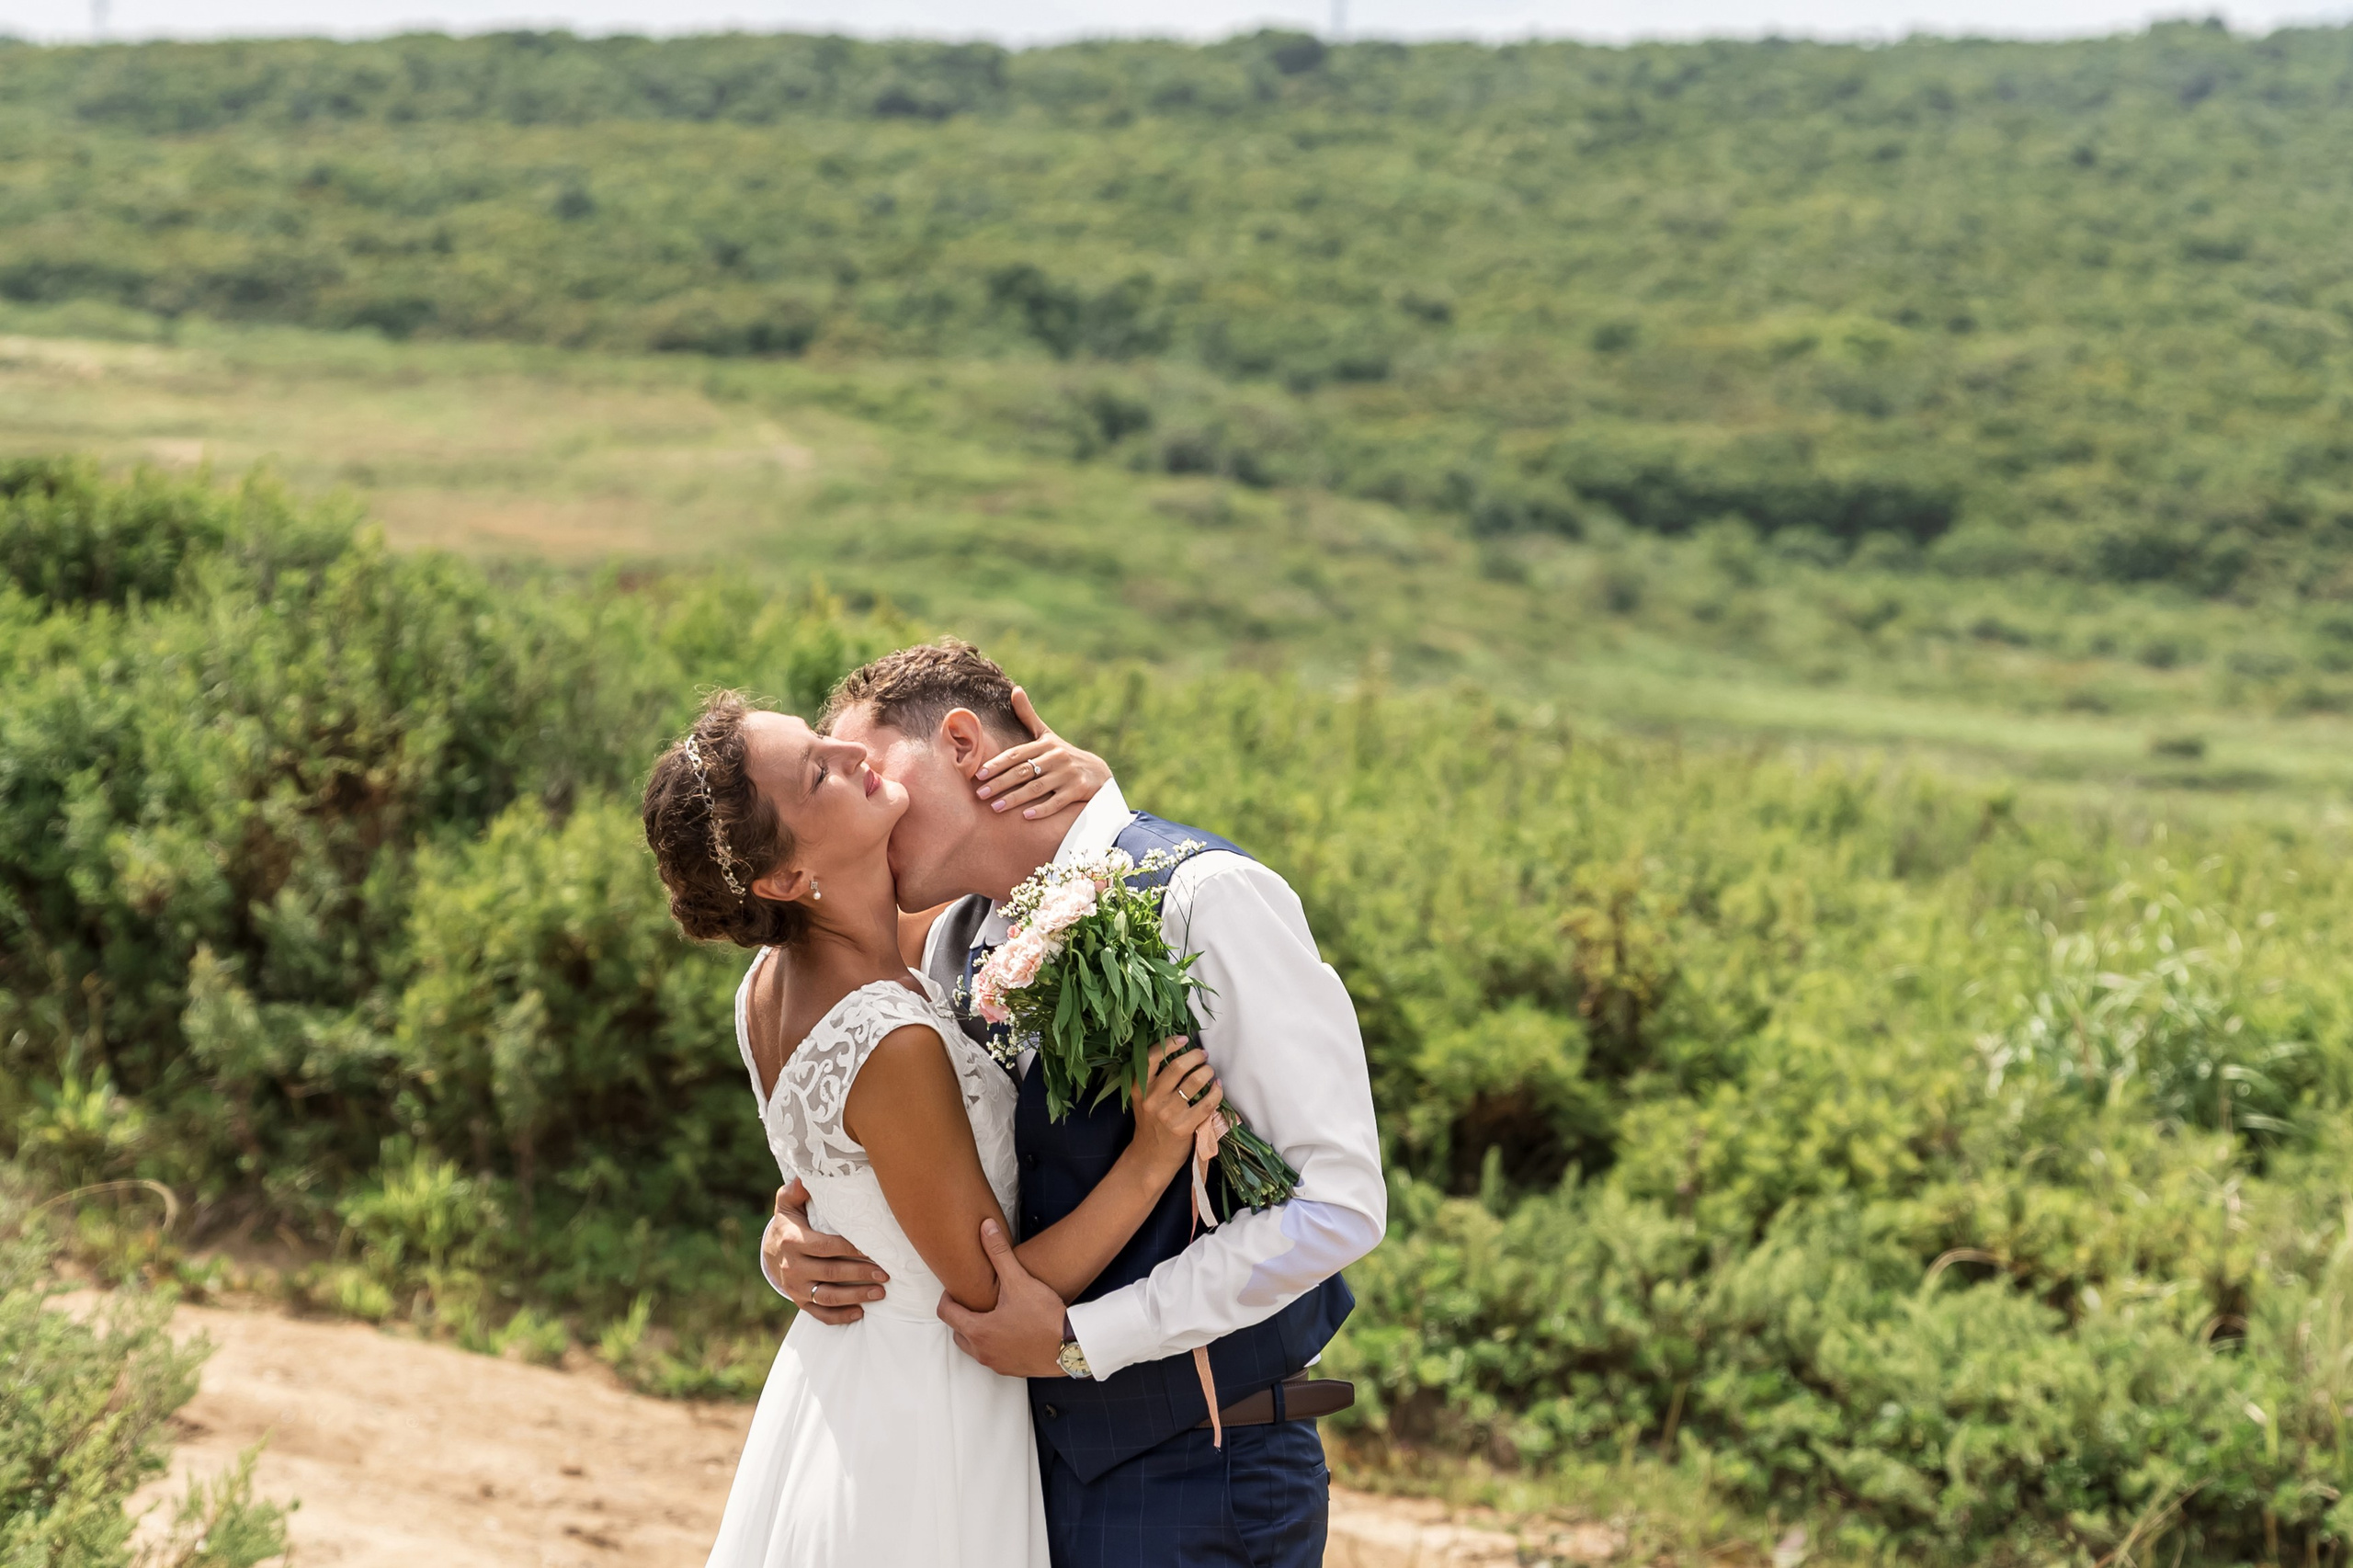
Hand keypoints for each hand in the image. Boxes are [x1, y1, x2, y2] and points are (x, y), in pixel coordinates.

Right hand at [764, 1179, 889, 1324]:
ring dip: (855, 1296)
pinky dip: (840, 1316)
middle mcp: (792, 1267)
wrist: (771, 1251)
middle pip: (830, 1273)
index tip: (874, 1249)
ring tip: (881, 1293)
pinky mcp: (800, 1301)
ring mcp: (796, 1287)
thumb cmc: (789, 1222)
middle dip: (860, 1274)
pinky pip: (820, 1314)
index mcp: (792, 1241)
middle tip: (887, 1273)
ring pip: (827, 1297)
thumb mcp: (788, 1202)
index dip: (851, 1249)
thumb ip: (798, 1189)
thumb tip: (806, 1175)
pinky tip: (860, 1313)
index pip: (826, 1246)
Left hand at [937, 1218, 1071, 1377]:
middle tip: (973, 1299)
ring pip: (974, 1347)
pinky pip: (992, 1356)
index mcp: (978, 1330)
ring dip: (976, 1330)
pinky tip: (1009, 1329)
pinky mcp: (1011, 1370)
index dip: (948, 1297)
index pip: (946, 1313)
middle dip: (961, 1315)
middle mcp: (982, 1351)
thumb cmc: (1044, 1316)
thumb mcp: (1019, 1280)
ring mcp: (996, 1363)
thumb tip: (986, 1227)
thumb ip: (999, 1253)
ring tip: (990, 1313)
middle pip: (957, 1331)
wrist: (1072, 1346)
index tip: (956, 1288)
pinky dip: (993, 1343)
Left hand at [973, 687, 1109, 819]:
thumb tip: (1015, 690)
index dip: (997, 764)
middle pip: (1023, 771)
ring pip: (1037, 787)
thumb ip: (1028, 716)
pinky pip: (1057, 802)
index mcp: (1045, 745)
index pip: (1016, 754)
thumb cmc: (1063, 755)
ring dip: (1015, 798)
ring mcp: (1067, 774)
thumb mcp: (1047, 735)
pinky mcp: (1077, 790)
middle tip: (980, 794)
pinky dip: (1042, 809)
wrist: (1098, 773)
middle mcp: (1056, 757)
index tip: (979, 774)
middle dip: (1000, 783)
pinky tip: (1025, 816)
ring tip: (996, 807)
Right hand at [1126, 1037, 1223, 1182]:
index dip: (1169, 1044)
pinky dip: (1216, 1091)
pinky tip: (1217, 1087)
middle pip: (1178, 1066)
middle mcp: (1151, 1098)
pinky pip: (1207, 1102)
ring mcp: (1168, 1113)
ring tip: (1209, 1072)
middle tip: (1203, 1055)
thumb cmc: (1151, 1126)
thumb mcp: (1143, 1101)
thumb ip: (1154, 1081)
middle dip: (1195, 1056)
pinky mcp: (1183, 1126)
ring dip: (1207, 1072)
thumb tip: (1182, 1055)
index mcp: (1139, 1088)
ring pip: (1195, 1081)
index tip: (1183, 1038)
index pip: (1151, 1058)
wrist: (1150, 1158)